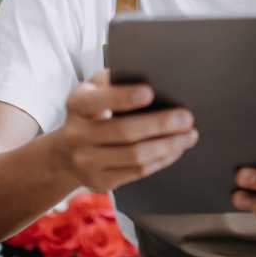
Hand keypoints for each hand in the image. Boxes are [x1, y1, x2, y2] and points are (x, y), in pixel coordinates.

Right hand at [57, 69, 197, 191]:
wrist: (66, 153)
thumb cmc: (92, 112)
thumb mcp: (95, 90)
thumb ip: (115, 81)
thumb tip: (155, 74)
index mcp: (77, 104)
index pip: (99, 100)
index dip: (124, 97)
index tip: (150, 92)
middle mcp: (77, 134)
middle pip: (124, 131)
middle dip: (160, 124)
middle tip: (186, 117)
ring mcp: (86, 162)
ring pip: (134, 156)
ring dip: (167, 145)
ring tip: (189, 135)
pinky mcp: (100, 181)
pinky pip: (137, 172)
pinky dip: (161, 159)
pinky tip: (176, 149)